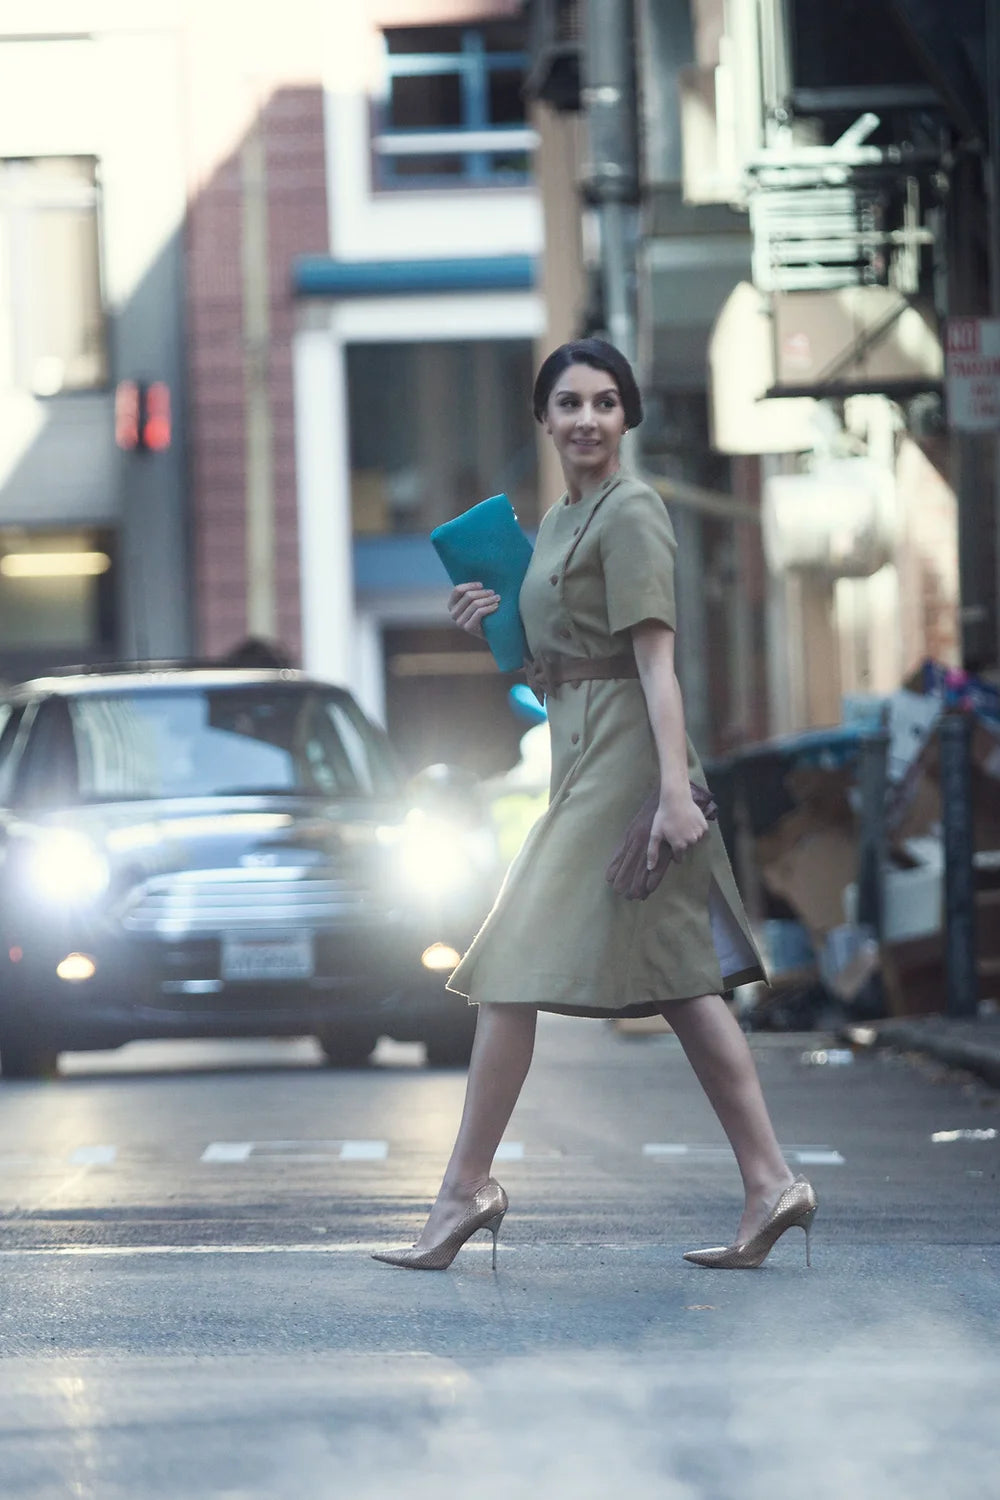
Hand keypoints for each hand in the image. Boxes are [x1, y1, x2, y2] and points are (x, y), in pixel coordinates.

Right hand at [448, 581, 499, 639]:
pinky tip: (496, 606)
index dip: (470, 585)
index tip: (482, 585)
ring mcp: (459, 622)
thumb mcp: (475, 602)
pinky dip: (490, 607)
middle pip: (468, 596)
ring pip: (475, 604)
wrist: (491, 634)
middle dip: (483, 592)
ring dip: (488, 599)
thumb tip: (480, 572)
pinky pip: (479, 612)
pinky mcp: (468, 628)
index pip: (458, 590)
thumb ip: (473, 592)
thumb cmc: (484, 614)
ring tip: (497, 598)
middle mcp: (453, 614)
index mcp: (452, 604)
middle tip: (493, 592)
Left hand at [606, 784, 716, 899]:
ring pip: (695, 840)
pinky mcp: (705, 826)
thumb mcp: (655, 834)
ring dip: (690, 836)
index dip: (674, 853)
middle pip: (687, 848)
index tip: (671, 845)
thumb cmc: (663, 817)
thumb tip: (650, 868)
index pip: (679, 858)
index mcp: (679, 846)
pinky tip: (690, 821)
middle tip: (676, 831)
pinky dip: (697, 829)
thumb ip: (653, 852)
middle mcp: (691, 842)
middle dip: (682, 843)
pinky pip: (702, 832)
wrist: (676, 799)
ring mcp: (699, 834)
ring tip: (682, 825)